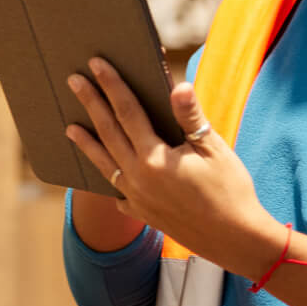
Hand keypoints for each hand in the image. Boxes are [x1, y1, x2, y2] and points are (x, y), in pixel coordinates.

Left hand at [64, 58, 281, 277]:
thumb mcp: (214, 149)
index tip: (97, 64)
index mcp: (155, 158)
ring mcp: (136, 199)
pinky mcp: (142, 214)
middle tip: (74, 81)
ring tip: (70, 128)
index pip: (127, 112)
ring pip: (104, 164)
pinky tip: (103, 171)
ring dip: (86, 143)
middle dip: (91, 103)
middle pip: (108, 133)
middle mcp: (138, 178)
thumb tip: (179, 86)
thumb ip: (190, 117)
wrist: (236, 241)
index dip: (112, 85)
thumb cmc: (231, 190)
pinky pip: (116, 191)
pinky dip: (106, 178)